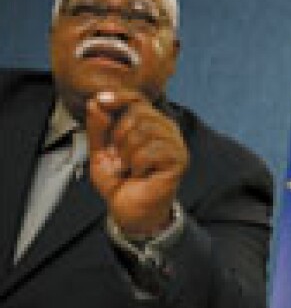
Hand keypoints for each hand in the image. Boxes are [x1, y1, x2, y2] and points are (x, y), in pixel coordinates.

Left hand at [86, 90, 188, 237]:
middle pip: (138, 112)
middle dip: (118, 135)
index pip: (138, 98)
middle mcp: (167, 129)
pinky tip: (140, 175)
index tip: (99, 101)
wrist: (131, 210)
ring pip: (142, 132)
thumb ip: (98, 128)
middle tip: (119, 157)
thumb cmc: (120, 181)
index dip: (119, 97)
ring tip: (129, 168)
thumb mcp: (100, 152)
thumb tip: (95, 103)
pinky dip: (136, 166)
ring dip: (126, 154)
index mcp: (150, 123)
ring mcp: (176, 143)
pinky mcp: (179, 159)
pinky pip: (148, 152)